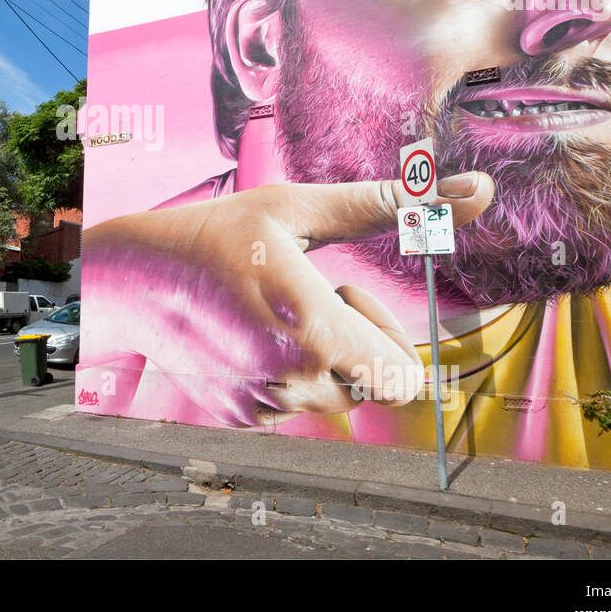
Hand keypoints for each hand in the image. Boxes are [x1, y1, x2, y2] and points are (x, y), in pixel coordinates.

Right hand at [81, 172, 493, 426]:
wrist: (131, 277)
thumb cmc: (217, 233)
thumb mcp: (299, 206)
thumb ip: (394, 204)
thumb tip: (479, 194)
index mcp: (314, 328)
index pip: (407, 379)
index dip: (389, 335)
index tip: (346, 292)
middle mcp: (292, 379)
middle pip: (374, 387)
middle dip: (357, 342)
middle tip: (306, 296)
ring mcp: (264, 405)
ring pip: (335, 400)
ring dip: (323, 358)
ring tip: (274, 313)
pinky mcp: (242, 417)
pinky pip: (294, 407)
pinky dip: (287, 374)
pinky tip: (249, 334)